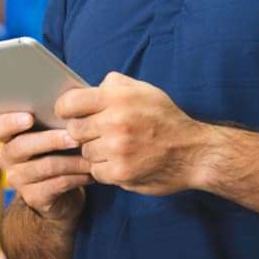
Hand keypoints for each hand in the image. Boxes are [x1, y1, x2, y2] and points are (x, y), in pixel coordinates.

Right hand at [0, 112, 92, 220]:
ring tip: (91, 154)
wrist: (63, 187)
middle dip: (51, 140)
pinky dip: (77, 176)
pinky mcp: (34, 197)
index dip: (10, 122)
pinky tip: (91, 171)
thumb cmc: (62, 145)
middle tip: (75, 137)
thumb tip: (76, 94)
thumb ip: (57, 111)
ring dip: (72, 160)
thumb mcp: (56, 127)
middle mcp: (7, 157)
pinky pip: (57, 184)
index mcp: (8, 134)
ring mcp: (18, 179)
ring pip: (45, 166)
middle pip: (22, 146)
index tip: (30, 118)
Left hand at [55, 72, 210, 195]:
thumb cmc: (165, 118)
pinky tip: (122, 161)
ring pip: (85, 152)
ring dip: (96, 151)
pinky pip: (96, 171)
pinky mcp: (120, 173)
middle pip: (74, 130)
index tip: (70, 113)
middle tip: (100, 132)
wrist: (192, 152)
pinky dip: (105, 168)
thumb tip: (87, 88)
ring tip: (117, 147)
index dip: (65, 109)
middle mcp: (115, 121)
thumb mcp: (144, 90)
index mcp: (118, 97)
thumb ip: (114, 85)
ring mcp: (117, 149)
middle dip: (84, 131)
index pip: (70, 102)